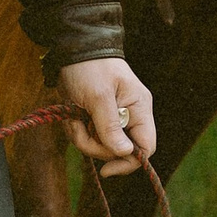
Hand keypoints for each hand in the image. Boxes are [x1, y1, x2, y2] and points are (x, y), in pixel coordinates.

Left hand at [56, 57, 155, 176]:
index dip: (129, 162)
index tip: (106, 170)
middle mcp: (130, 115)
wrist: (71, 47)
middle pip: (119, 149)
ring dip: (82, 135)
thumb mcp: (98, 96)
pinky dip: (76, 128)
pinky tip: (70, 114)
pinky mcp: (96, 116)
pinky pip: (88, 135)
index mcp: (139, 108)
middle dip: (95, 144)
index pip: (146, 147)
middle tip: (78, 127)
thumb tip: (126, 154)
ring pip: (100, 144)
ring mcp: (113, 117)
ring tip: (72, 116)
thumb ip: (110, 126)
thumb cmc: (88, 67)